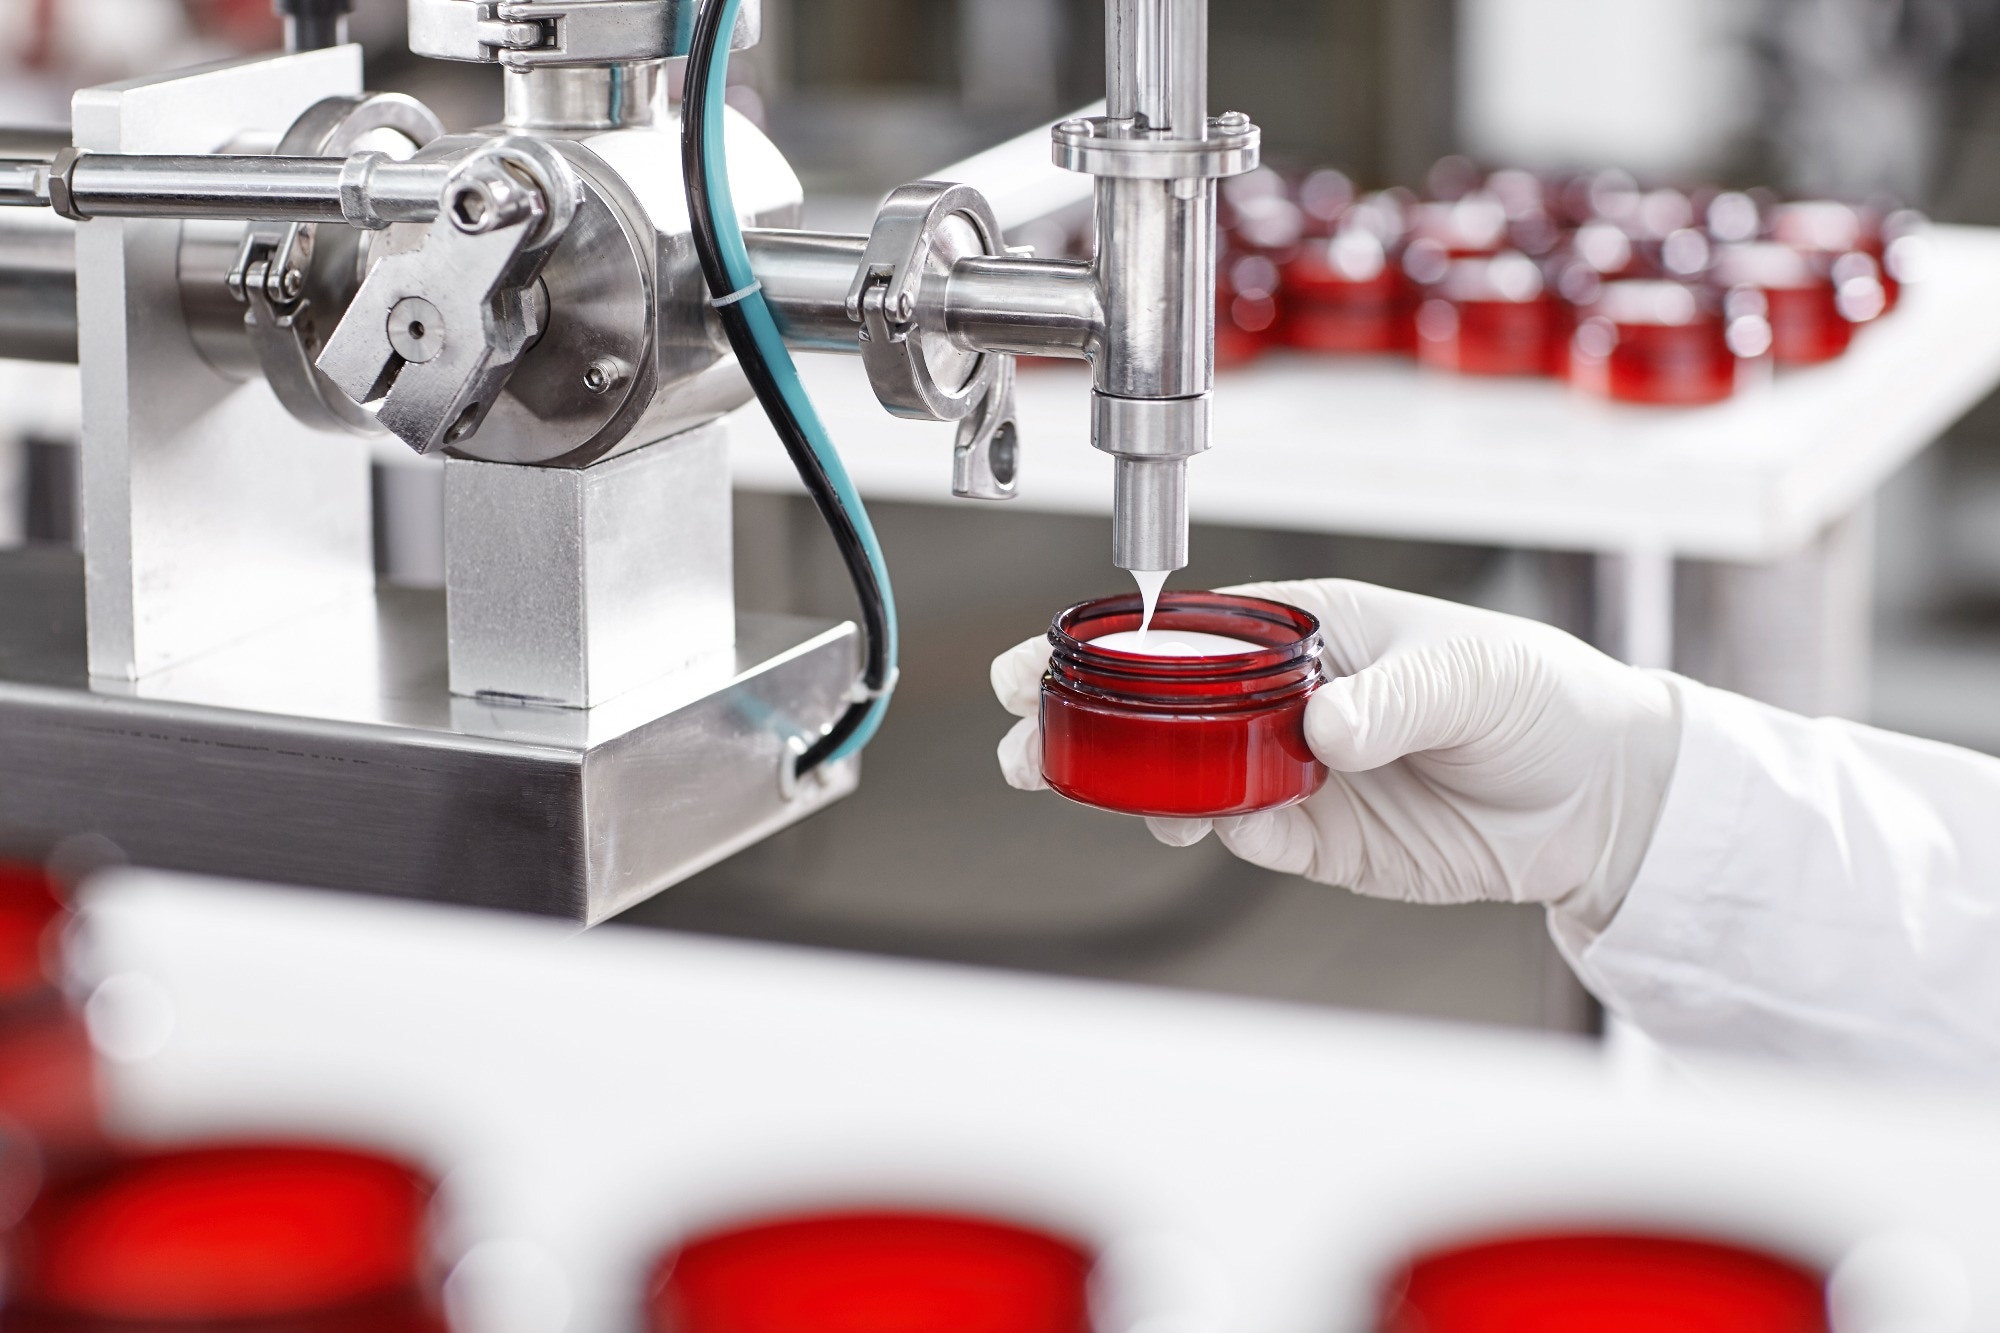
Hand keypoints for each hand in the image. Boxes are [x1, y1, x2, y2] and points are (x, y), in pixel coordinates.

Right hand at [992, 579, 1680, 925]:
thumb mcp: (1471, 673)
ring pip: (1185, 779)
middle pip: (1162, 710)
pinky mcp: (1317, 839)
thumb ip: (1394, 696)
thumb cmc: (1536, 695)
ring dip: (1132, 788)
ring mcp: (1295, 773)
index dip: (1110, 645)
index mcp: (1306, 631)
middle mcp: (1285, 701)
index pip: (1187, 632)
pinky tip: (1201, 828)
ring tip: (1093, 793)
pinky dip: (1216, 833)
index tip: (1044, 658)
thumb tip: (1327, 729)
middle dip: (1085, 723)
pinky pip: (1245, 835)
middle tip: (1027, 744)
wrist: (1597, 797)